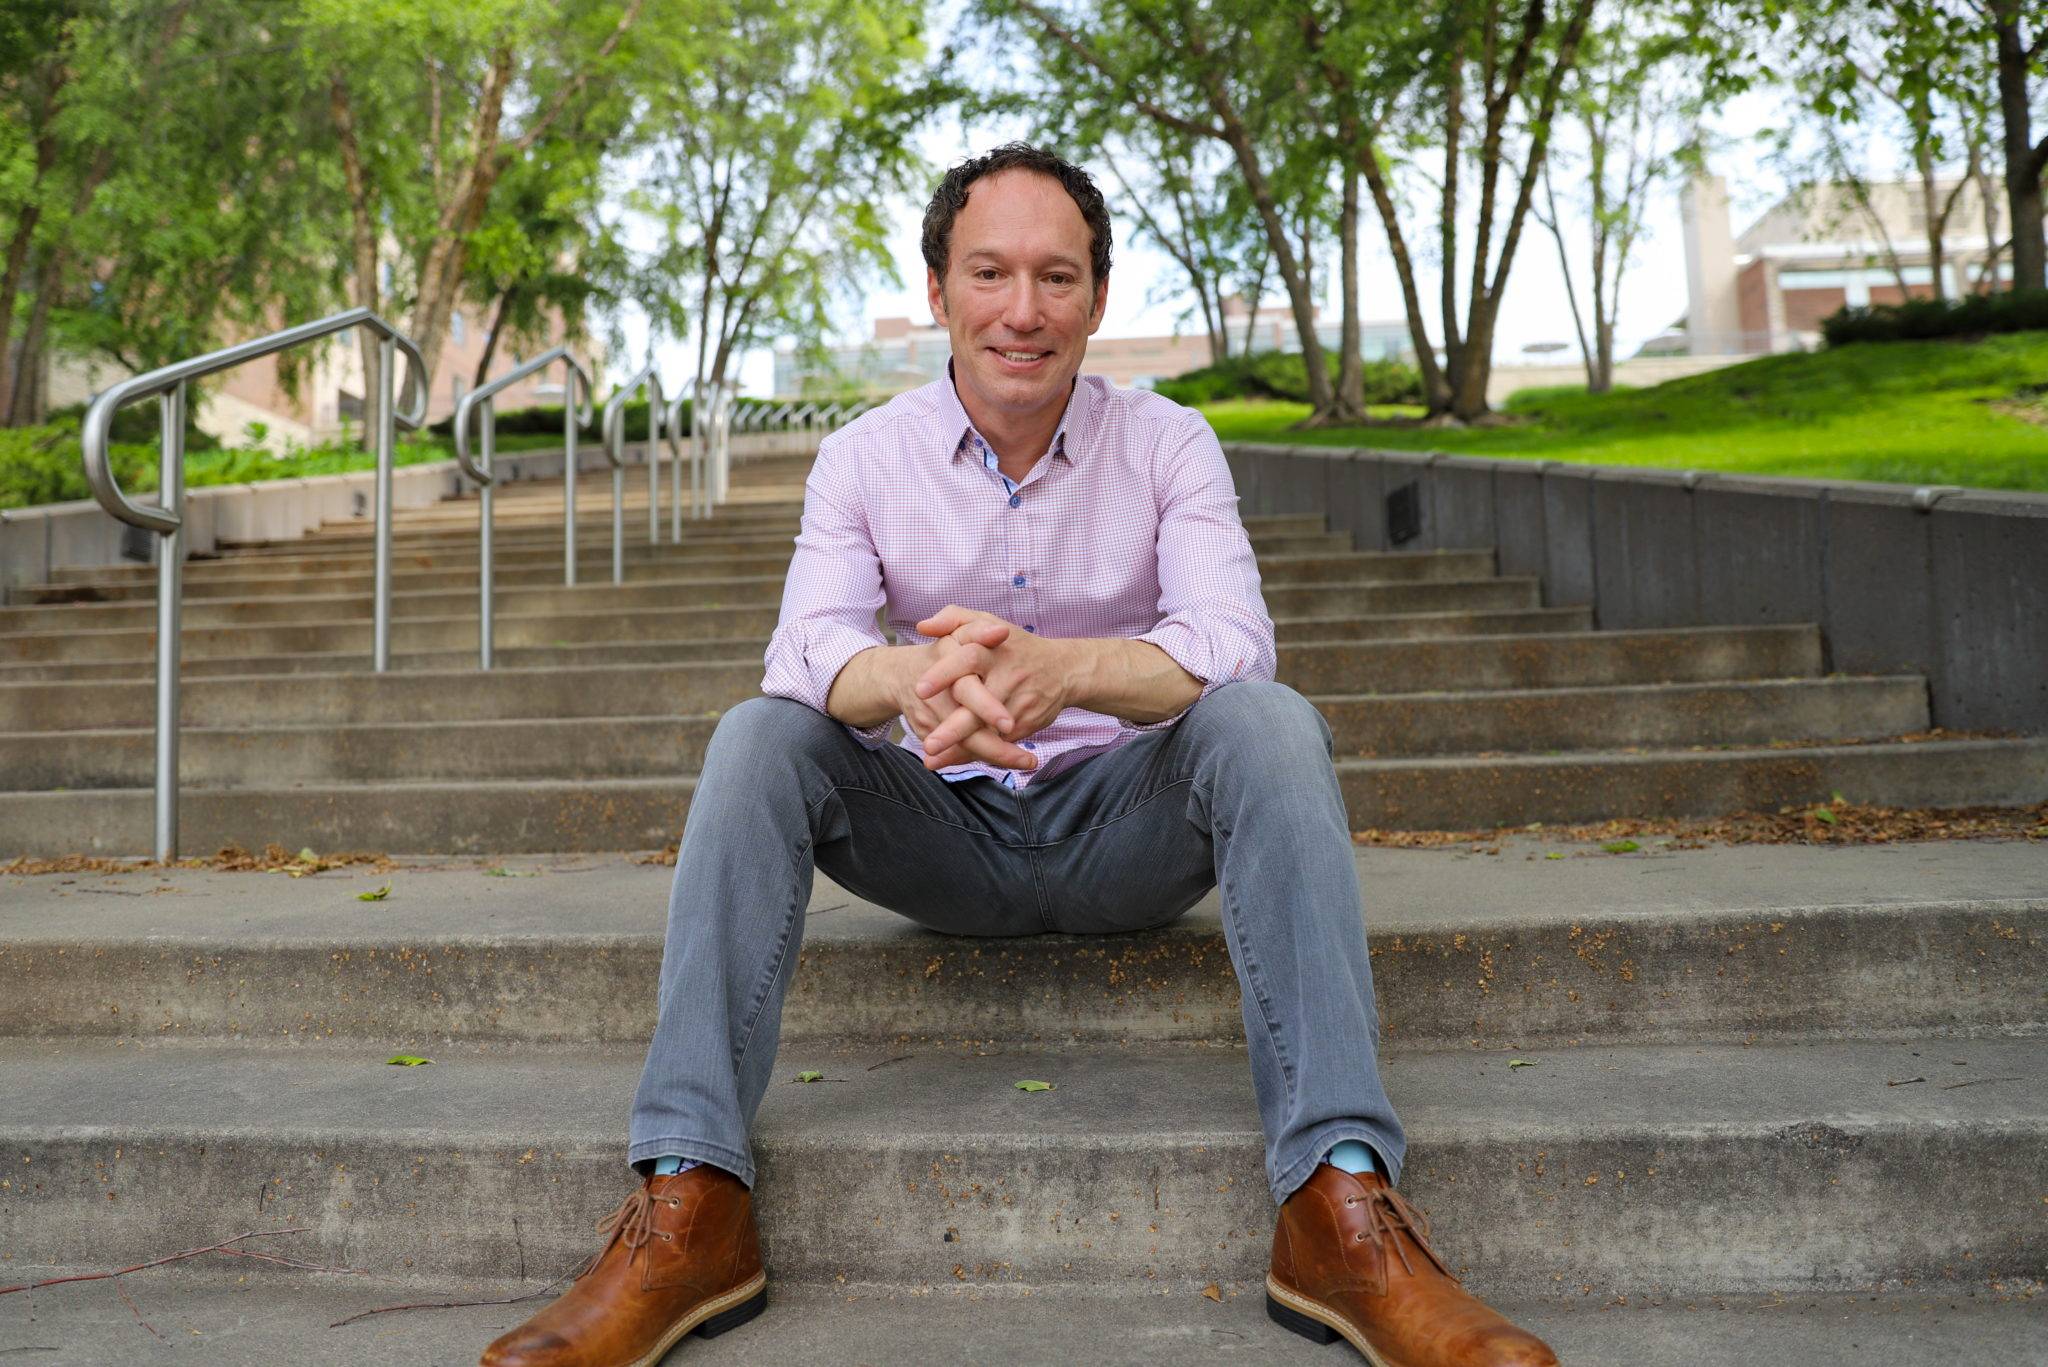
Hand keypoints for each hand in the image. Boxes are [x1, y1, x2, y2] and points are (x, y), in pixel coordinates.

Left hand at [911, 605, 1072, 767]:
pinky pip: (998, 743)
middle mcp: (1007, 678)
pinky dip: (974, 753)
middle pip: (979, 704)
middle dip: (955, 727)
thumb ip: (954, 618)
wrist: (1065, 670)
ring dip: (961, 748)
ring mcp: (1017, 704)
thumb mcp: (988, 622)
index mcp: (994, 650)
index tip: (920, 690)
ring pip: (988, 730)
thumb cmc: (1015, 646)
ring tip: (934, 760)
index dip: (944, 673)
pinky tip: (951, 761)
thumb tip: (923, 626)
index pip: (968, 659)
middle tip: (930, 744)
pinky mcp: (1025, 724)